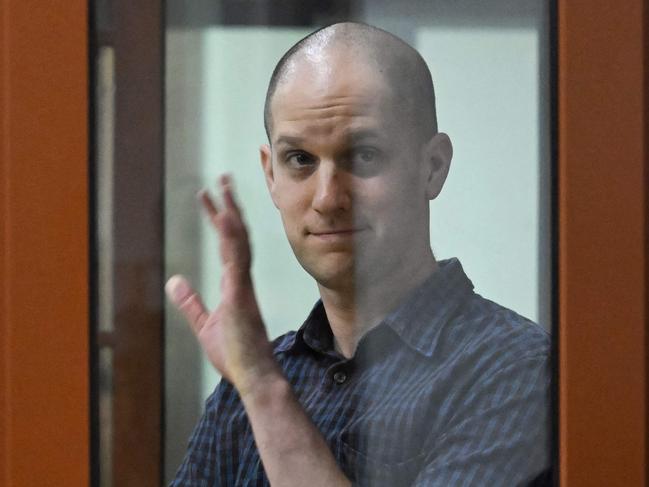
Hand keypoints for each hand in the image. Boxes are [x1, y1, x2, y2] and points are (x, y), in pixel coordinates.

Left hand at [165, 175, 278, 394]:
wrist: (255, 377)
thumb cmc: (236, 355)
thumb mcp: (205, 325)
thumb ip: (191, 302)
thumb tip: (174, 280)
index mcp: (234, 285)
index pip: (227, 246)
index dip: (219, 221)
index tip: (211, 199)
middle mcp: (241, 280)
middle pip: (236, 235)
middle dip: (228, 206)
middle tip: (221, 179)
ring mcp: (242, 286)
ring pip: (239, 241)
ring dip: (230, 213)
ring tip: (222, 186)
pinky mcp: (241, 296)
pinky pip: (237, 262)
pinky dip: (232, 238)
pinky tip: (226, 219)